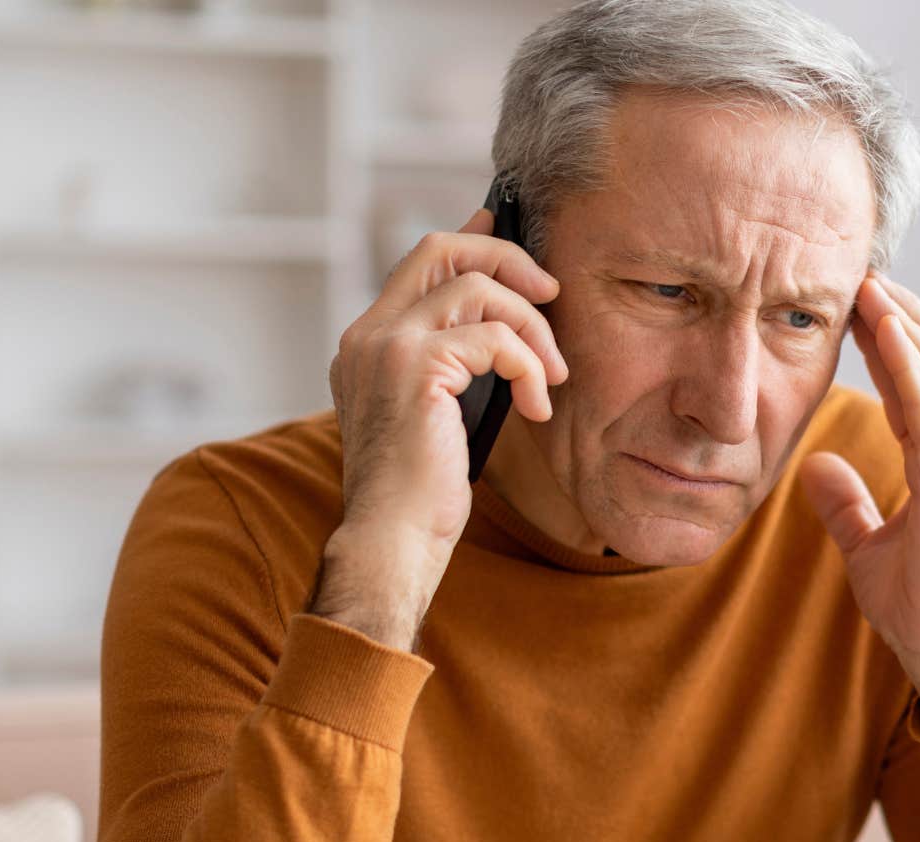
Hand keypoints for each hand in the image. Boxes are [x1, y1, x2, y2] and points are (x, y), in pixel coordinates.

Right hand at [315, 210, 567, 644]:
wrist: (394, 540)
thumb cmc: (420, 494)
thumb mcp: (438, 415)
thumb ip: (454, 366)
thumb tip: (498, 327)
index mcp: (366, 343)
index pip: (417, 263)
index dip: (467, 238)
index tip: (500, 223)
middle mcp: (367, 336)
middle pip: (441, 250)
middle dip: (507, 259)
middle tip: (552, 292)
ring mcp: (387, 347)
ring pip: (478, 289)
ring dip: (532, 329)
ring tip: (553, 376)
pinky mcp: (417, 368)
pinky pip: (496, 339)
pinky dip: (530, 367)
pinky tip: (538, 407)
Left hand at [799, 273, 919, 726]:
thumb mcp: (867, 546)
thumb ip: (845, 503)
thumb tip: (812, 466)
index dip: (895, 337)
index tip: (860, 301)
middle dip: (904, 313)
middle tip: (863, 272)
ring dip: (906, 322)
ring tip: (871, 283)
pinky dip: (907, 363)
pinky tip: (885, 329)